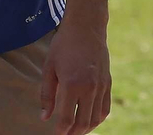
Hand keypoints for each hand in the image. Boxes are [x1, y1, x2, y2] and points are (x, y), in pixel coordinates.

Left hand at [39, 15, 111, 133]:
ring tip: (76, 131)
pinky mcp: (108, 84)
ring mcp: (101, 87)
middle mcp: (90, 88)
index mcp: (72, 84)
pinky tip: (89, 121)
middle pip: (84, 122)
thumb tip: (44, 117)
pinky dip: (98, 118)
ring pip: (96, 118)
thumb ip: (46, 94)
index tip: (56, 134)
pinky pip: (105, 108)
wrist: (86, 28)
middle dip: (74, 133)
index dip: (61, 130)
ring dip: (87, 128)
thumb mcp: (49, 68)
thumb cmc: (63, 46)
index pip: (67, 117)